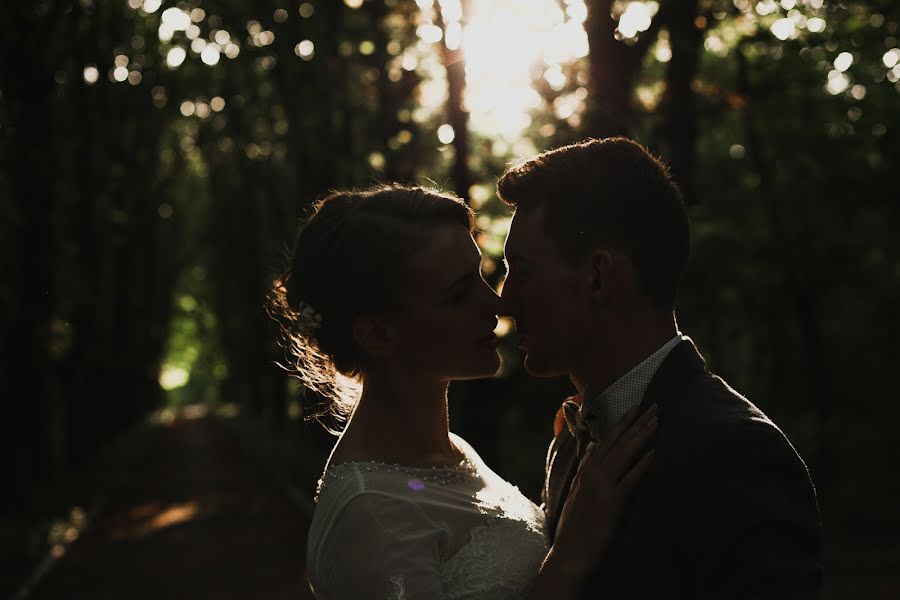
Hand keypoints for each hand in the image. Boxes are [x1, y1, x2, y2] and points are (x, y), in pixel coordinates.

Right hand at [548, 404, 657, 579]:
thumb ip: (585, 469)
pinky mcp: (611, 503)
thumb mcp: (577, 492)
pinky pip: (629, 480)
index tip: (636, 407)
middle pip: (617, 441)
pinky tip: (653, 453)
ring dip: (641, 435)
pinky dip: (641, 465)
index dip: (622, 422)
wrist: (570, 554)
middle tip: (654, 405)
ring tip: (656, 420)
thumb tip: (591, 449)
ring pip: (624, 454)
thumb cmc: (576, 526)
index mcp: (586, 471)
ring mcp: (601, 487)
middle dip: (636, 422)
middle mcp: (592, 473)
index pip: (606, 439)